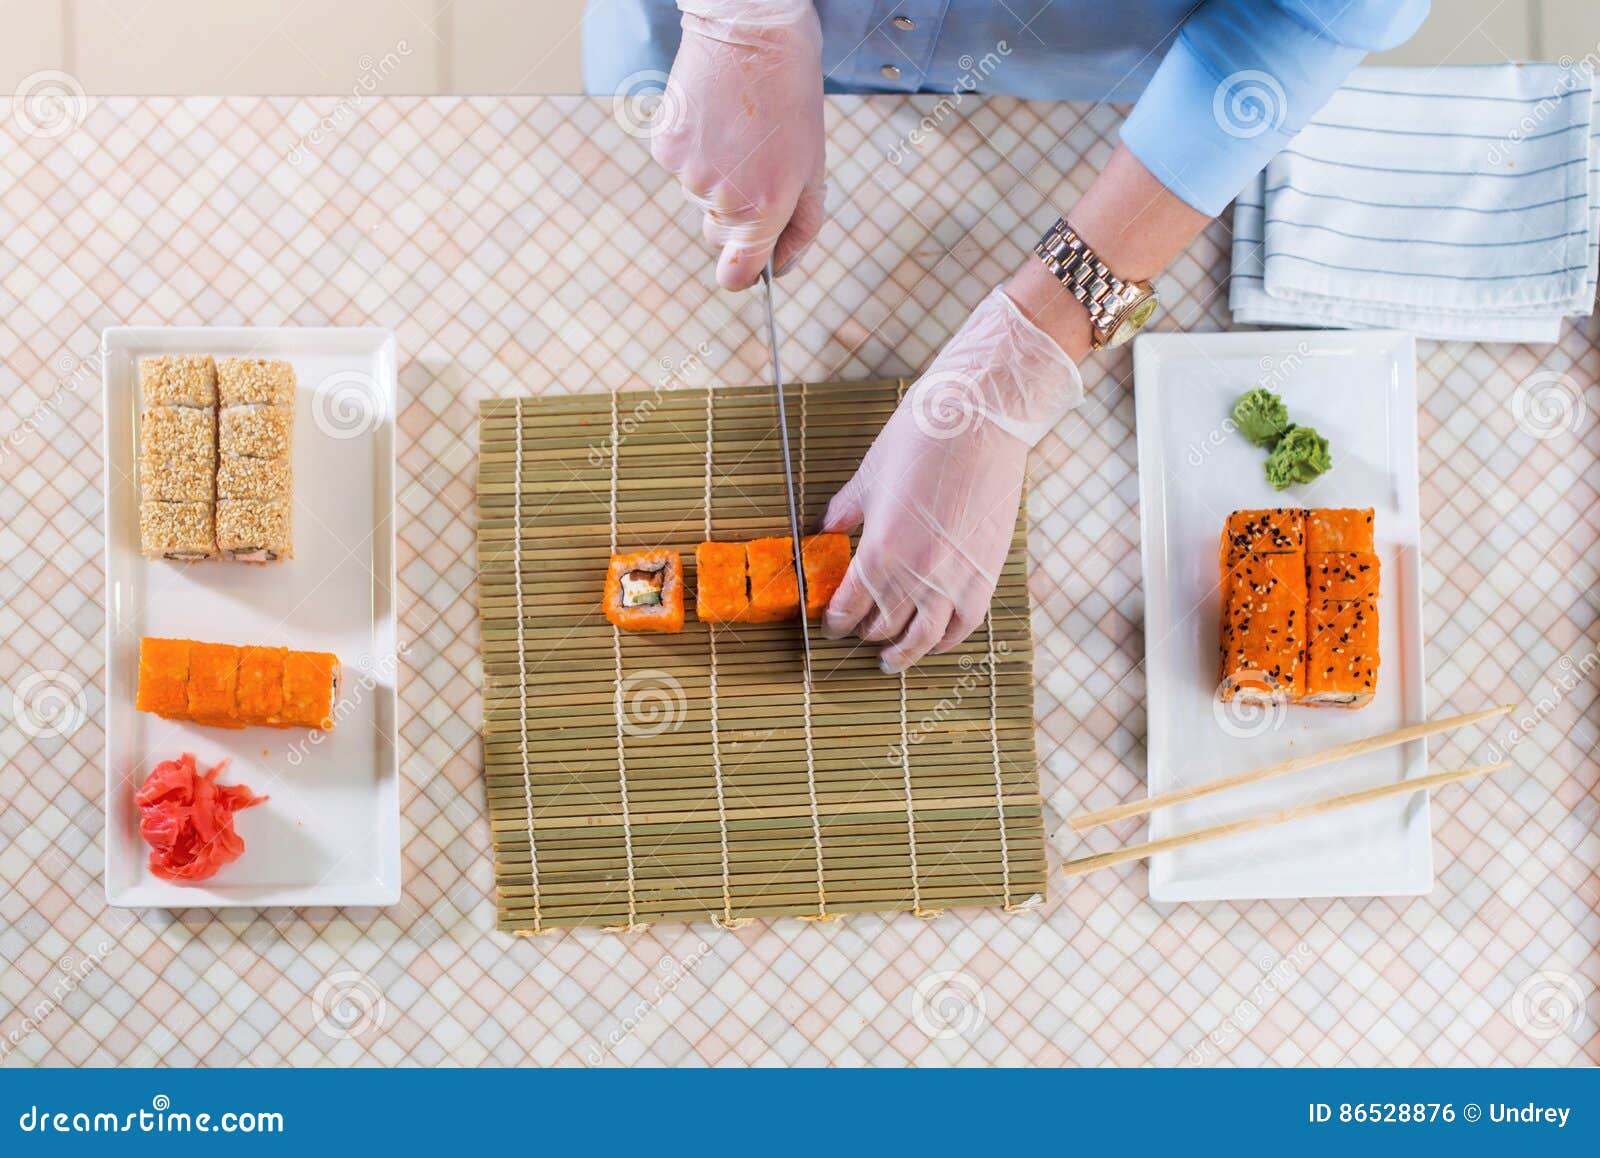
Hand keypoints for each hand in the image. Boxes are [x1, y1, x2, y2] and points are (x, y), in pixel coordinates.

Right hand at [651, 0, 825, 290]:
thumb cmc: (792, 100)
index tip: (748, 264)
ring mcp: (688, 174)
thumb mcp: (813, 168)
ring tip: (738, 129)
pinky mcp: (665, 148)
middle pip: (719, 233)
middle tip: (757, 161)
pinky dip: (694, 151)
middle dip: (738, 211)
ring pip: (699, 197)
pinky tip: (713, 118)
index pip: (736, 275)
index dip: (742, 273)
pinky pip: (679, 168)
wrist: (754, 33)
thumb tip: (778, 268)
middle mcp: (723, 199)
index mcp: (765, 209)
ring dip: (717, 174)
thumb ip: (801, 227)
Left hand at [821, 287, 1083, 671]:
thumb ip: (845, 514)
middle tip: (854, 633)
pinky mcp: (985, 574)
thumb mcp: (868, 476)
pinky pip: (963, 625)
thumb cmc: (920, 439)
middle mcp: (917, 574)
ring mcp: (955, 578)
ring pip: (923, 639)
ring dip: (902, 654)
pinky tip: (933, 642)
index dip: (834, 622)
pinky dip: (945, 640)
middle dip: (863, 633)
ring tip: (890, 662)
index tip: (829, 625)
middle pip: (882, 626)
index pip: (849, 607)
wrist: (981, 419)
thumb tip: (825, 535)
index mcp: (880, 550)